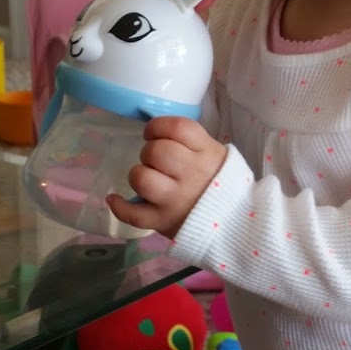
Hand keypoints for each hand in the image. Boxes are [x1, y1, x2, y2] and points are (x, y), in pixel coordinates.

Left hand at [106, 116, 227, 238]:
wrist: (235, 222)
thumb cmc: (219, 182)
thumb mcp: (215, 153)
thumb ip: (190, 142)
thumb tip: (156, 132)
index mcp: (206, 153)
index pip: (177, 128)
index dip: (158, 127)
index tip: (153, 134)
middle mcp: (192, 175)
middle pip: (157, 151)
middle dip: (150, 152)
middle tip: (157, 162)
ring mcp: (176, 200)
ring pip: (142, 179)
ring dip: (138, 175)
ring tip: (147, 179)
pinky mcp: (164, 222)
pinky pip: (133, 215)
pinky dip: (119, 206)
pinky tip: (115, 199)